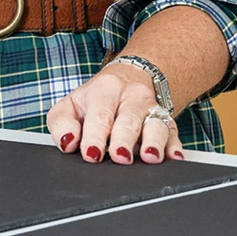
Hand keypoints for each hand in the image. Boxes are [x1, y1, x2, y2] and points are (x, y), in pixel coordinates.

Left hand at [46, 59, 183, 165]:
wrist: (130, 78)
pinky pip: (174, 132)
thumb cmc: (95, 100)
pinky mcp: (167, 121)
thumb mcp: (71, 104)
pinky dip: (174, 145)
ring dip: (154, 141)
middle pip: (129, 119)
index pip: (100, 114)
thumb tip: (68, 143)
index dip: (95, 135)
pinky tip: (174, 157)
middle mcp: (132, 97)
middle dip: (124, 139)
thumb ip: (62, 123)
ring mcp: (152, 108)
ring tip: (150, 157)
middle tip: (120, 157)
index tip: (91, 154)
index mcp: (105, 90)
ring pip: (156, 123)